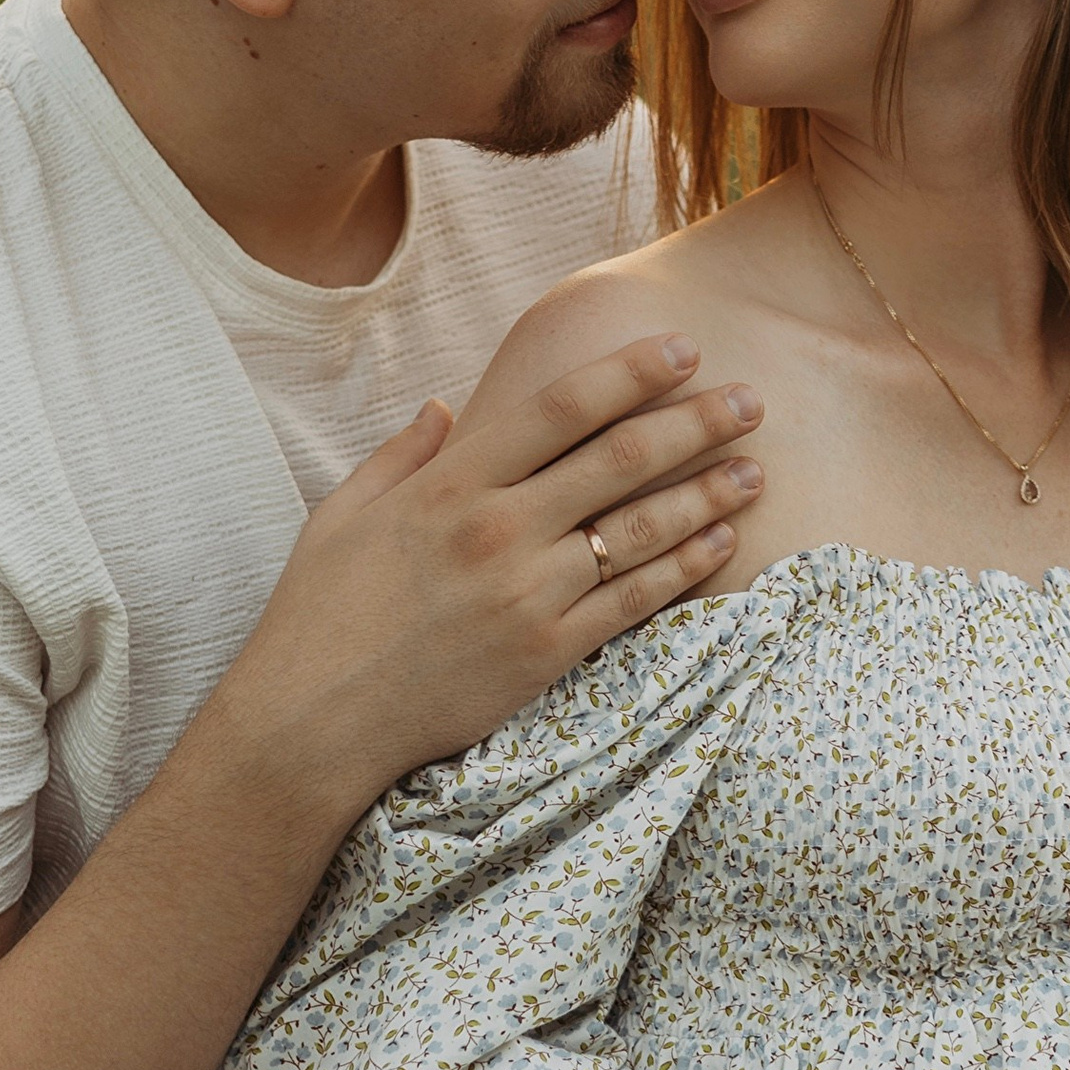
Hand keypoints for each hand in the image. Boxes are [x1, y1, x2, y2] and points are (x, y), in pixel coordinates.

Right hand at [222, 331, 766, 820]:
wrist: (312, 722)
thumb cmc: (319, 615)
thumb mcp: (342, 514)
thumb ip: (401, 455)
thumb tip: (442, 406)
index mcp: (451, 484)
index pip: (561, 407)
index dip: (631, 371)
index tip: (683, 347)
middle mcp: (497, 529)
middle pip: (620, 458)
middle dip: (696, 422)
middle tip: (750, 399)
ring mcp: (527, 593)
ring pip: (641, 529)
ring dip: (709, 494)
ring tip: (757, 468)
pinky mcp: (546, 653)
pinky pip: (634, 602)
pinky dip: (685, 568)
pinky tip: (723, 542)